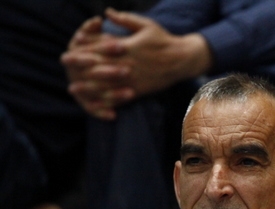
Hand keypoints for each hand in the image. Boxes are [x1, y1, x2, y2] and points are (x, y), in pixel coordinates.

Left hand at [61, 8, 210, 119]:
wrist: (183, 60)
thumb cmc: (164, 40)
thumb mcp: (146, 25)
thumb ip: (125, 20)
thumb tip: (107, 13)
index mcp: (129, 46)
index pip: (101, 47)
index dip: (84, 48)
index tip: (70, 49)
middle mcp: (130, 63)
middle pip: (100, 65)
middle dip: (80, 66)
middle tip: (64, 65)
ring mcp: (135, 78)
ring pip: (108, 84)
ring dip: (89, 87)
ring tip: (74, 88)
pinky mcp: (141, 90)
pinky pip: (121, 96)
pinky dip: (108, 101)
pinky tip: (96, 103)